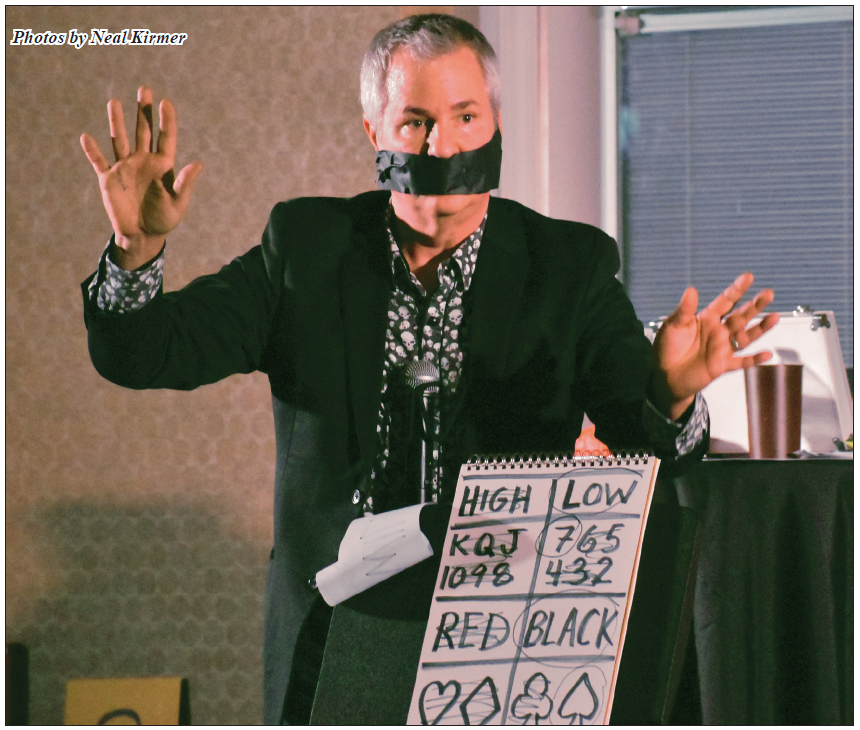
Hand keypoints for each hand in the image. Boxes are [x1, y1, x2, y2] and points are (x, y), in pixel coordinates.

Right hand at [80, 85, 202, 269]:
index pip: (166, 138)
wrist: (143, 235)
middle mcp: (144, 161)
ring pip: (120, 139)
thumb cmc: (164, 219)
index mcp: (163, 165)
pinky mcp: (109, 178)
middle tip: (145, 89)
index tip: (166, 102)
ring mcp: (126, 167)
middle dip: (143, 111)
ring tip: (114, 102)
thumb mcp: (178, 202)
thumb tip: (199, 164)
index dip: (166, 120)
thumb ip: (185, 183)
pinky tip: (86, 137)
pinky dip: (92, 150)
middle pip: (143, 131)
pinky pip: (99, 161)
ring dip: (117, 122)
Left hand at [651, 272, 779, 419]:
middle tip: (768, 293)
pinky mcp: (722, 365)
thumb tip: (691, 289)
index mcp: (707, 318)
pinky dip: (754, 360)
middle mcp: (718, 331)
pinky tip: (767, 354)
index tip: (748, 277)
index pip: (725, 301)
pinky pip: (741, 362)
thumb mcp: (673, 326)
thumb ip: (684, 310)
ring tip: (774, 317)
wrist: (665, 375)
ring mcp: (722, 348)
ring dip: (760, 328)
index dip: (736, 289)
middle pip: (740, 316)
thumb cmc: (667, 347)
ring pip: (746, 336)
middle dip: (754, 305)